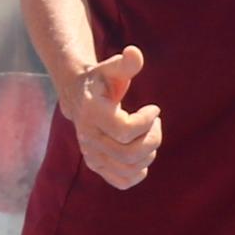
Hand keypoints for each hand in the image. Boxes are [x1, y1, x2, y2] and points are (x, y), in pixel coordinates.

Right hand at [64, 47, 161, 188]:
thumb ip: (126, 63)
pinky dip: (138, 174)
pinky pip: (121, 182)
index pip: (125, 130)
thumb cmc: (101, 80)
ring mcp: (91, 155)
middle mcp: (88, 138)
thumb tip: (134, 53)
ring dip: (149, 154)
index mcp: (92, 113)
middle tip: (155, 123)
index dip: (147, 121)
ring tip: (149, 136)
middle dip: (153, 138)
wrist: (78, 97)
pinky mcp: (96, 165)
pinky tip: (143, 156)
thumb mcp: (112, 68)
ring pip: (128, 170)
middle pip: (129, 154)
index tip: (154, 108)